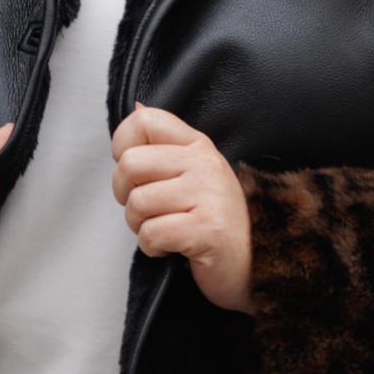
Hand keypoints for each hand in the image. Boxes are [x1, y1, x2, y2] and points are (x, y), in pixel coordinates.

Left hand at [110, 104, 252, 313]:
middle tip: (149, 210)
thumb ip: (162, 144)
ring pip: (136, 204)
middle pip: (130, 164)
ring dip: (140, 227)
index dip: (123, 147)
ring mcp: (209, 195)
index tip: (136, 173)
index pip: (144, 122)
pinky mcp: (208, 229)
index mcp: (197, 145)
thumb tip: (137, 107)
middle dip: (125, 195)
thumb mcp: (190, 173)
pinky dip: (152, 248)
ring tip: (166, 229)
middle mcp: (205, 163)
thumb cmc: (210, 220)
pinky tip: (173, 248)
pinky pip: (151, 234)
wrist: (250, 265)